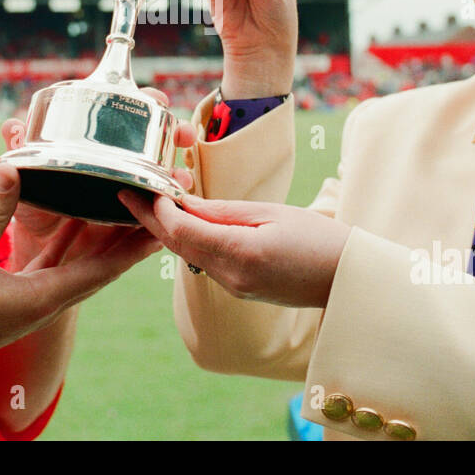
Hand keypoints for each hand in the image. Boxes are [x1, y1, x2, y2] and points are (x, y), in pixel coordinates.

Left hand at [0, 87, 196, 264]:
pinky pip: (144, 231)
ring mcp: (124, 198)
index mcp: (94, 146)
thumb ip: (18, 149)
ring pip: (157, 186)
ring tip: (182, 182)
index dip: (146, 102)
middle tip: (184, 134)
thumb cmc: (29, 201)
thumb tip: (13, 126)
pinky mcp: (123, 233)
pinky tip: (164, 230)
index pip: (125, 115)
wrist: (30, 245)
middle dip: (174, 135)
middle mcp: (116, 168)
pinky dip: (154, 232)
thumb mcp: (22, 174)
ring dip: (174, 181)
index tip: (159, 98)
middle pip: (152, 145)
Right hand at [0, 162, 161, 377]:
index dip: (136, 245)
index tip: (162, 220)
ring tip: (130, 205)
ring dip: (106, 236)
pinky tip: (77, 213)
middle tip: (156, 205)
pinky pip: (57, 260)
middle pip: (103, 265)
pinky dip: (71, 238)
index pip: (105, 268)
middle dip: (131, 237)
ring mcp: (36, 297)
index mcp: (46, 296)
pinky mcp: (20, 292)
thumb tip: (13, 168)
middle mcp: (49, 299)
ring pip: (82, 261)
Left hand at [117, 190, 350, 308]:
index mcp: (239, 253)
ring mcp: (233, 287)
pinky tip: (182, 222)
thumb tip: (183, 202)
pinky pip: (204, 262)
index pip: (181, 230)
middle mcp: (230, 277)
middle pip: (176, 245)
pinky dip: (188, 241)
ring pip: (187, 254)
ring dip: (167, 229)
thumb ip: (223, 211)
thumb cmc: (319, 238)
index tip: (139, 185)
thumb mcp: (271, 213)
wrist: (348, 280)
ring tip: (148, 201)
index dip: (156, 208)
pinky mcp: (238, 289)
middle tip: (126, 192)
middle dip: (149, 219)